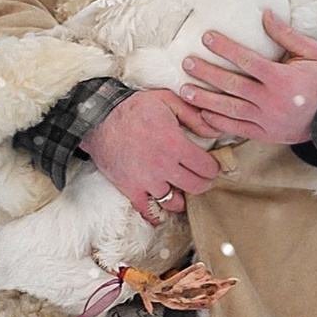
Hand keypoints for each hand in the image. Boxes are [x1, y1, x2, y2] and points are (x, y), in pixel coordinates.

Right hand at [82, 92, 222, 227]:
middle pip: (196, 187)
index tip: (212, 166)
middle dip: (204, 183)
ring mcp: (146, 181)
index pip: (207, 167)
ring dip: (182, 197)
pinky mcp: (130, 189)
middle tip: (203, 178)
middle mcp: (163, 166)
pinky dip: (157, 214)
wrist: (99, 119)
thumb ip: (195, 116)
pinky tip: (163, 209)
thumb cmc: (134, 108)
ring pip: (175, 202)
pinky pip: (148, 211)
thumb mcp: (168, 101)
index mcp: (175, 144)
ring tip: (182, 188)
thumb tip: (217, 131)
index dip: (213, 168)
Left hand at [174, 13, 316, 150]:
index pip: (248, 61)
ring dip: (205, 100)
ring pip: (230, 109)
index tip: (207, 37)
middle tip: (187, 63)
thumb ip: (287, 35)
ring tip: (184, 91)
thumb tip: (266, 14)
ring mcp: (266, 120)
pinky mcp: (263, 134)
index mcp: (282, 79)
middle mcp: (271, 100)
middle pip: (233, 85)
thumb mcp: (311, 53)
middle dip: (208, 73)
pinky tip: (201, 114)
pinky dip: (218, 123)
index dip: (226, 49)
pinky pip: (237, 129)